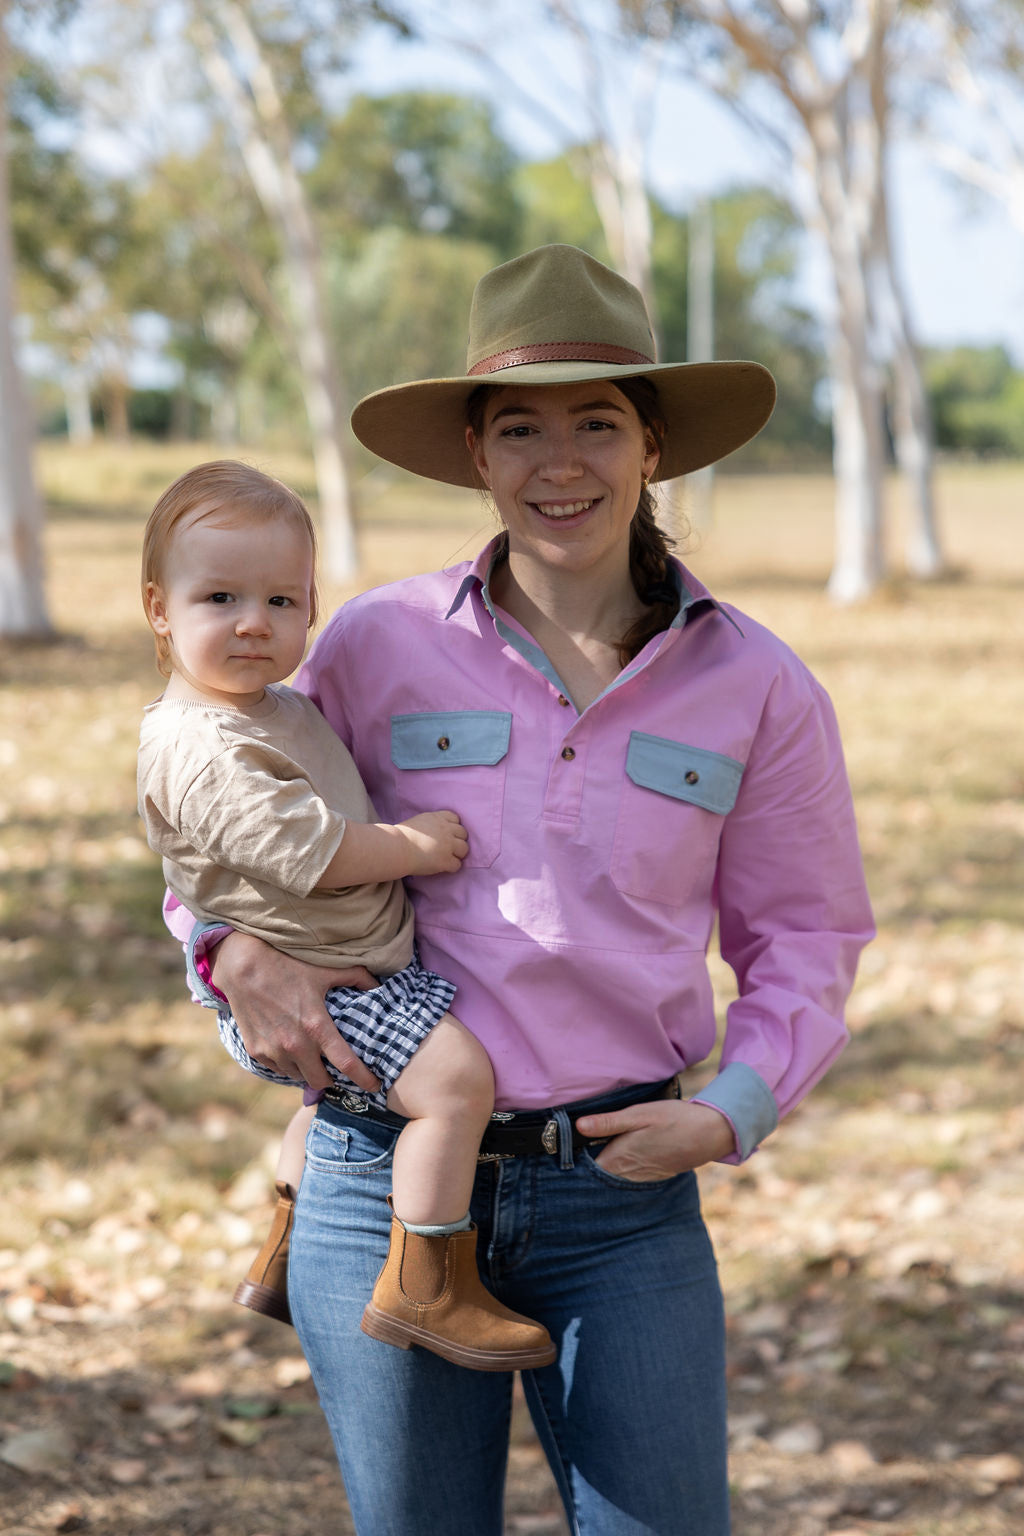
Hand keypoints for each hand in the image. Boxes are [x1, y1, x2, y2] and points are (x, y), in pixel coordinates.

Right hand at [209, 931, 380, 1092]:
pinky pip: (279, 1070)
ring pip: (298, 1077)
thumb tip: (379, 985)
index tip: (375, 1085)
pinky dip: (288, 1065)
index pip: (347, 1064)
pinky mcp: (256, 1051)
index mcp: (316, 1026)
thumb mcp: (326, 969)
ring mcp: (273, 1050)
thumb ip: (357, 977)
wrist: (243, 966)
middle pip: (321, 1081)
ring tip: (314, 1058)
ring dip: (308, 1072)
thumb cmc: (287, 964)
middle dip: (332, 1079)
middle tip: (336, 1068)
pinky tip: (293, 1051)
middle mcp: (295, 1044)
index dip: (364, 1079)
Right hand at [400, 810, 468, 874]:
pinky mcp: (445, 861)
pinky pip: (457, 865)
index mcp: (437, 818)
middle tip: (449, 848)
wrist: (396, 848)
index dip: (453, 827)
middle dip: (457, 840)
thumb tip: (434, 832)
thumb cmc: (400, 837)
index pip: (455, 818)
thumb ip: (430, 824)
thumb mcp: (418, 821)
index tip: (447, 834)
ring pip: (464, 849)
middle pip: (463, 833)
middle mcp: (445, 830)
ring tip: (448, 858)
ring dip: (458, 854)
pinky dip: (452, 867)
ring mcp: (447, 845)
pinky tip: (443, 867)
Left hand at [575, 1099, 735, 1180]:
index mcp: (619, 1159)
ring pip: (613, 1177)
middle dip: (584, 1167)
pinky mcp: (652, 1175)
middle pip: (598, 1175)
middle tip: (568, 1152)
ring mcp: (641, 1178)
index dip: (572, 1161)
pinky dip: (619, 1170)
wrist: (710, 1134)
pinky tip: (618, 1156)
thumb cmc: (673, 1120)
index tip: (558, 1151)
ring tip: (588, 1153)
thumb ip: (608, 1123)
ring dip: (602, 1169)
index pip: (586, 1169)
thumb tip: (578, 1125)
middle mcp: (627, 1174)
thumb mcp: (639, 1115)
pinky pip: (628, 1177)